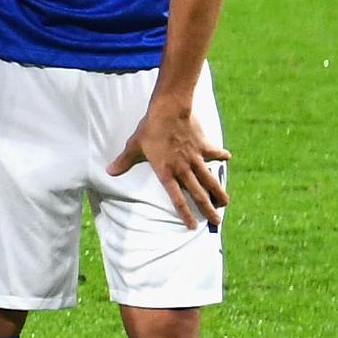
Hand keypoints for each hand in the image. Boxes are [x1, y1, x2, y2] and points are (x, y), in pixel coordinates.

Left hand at [110, 99, 228, 229]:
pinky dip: (221, 155)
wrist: (170, 111)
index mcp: (166, 172)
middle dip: (208, 210)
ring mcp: (196, 158)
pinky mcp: (204, 146)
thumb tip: (110, 171)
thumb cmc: (150, 129)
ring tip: (225, 203)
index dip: (185, 213)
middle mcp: (183, 169)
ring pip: (210, 180)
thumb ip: (124, 161)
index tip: (192, 226)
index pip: (177, 199)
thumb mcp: (134, 146)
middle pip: (198, 194)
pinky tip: (227, 158)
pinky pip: (214, 153)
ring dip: (218, 192)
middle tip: (217, 222)